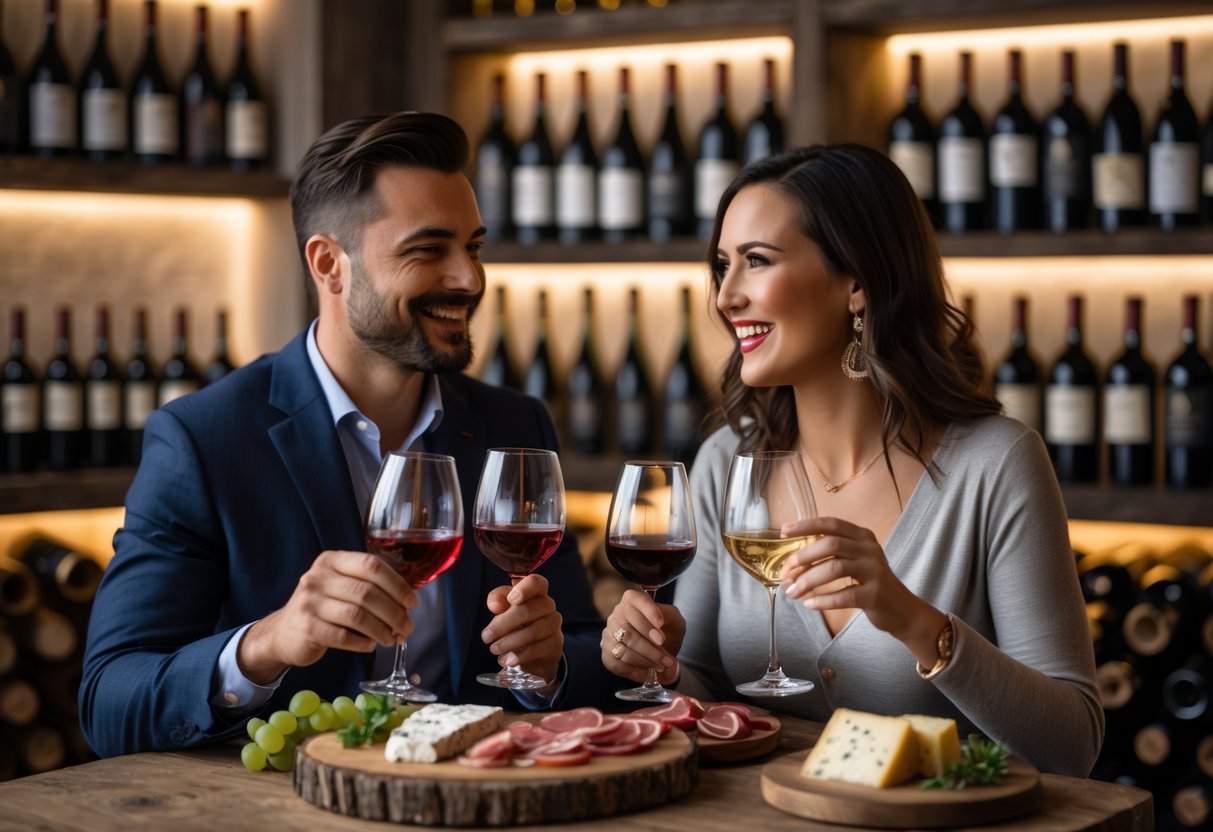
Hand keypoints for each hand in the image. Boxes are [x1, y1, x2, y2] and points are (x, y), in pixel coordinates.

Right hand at [238, 550, 416, 683]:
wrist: (283, 633)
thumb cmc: (322, 609)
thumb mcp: (340, 587)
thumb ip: (369, 587)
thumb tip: (407, 604)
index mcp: (332, 560)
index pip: (371, 565)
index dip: (397, 584)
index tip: (412, 603)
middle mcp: (318, 577)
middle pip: (367, 593)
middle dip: (394, 613)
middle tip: (407, 628)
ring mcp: (309, 602)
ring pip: (357, 615)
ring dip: (382, 630)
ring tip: (392, 639)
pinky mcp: (306, 627)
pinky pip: (343, 636)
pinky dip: (363, 643)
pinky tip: (370, 646)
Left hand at [481, 574, 563, 687]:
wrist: (535, 653)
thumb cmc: (517, 623)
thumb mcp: (504, 609)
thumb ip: (498, 599)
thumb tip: (495, 605)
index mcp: (536, 592)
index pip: (536, 582)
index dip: (524, 588)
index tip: (511, 599)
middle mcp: (548, 606)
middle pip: (527, 610)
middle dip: (503, 624)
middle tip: (486, 636)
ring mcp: (554, 625)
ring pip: (532, 632)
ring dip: (509, 642)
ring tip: (494, 649)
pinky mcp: (555, 645)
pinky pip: (536, 649)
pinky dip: (518, 656)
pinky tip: (505, 659)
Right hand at [601, 589, 685, 684]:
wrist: (661, 649)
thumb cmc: (667, 631)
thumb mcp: (674, 620)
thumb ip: (669, 615)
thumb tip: (660, 624)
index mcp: (632, 599)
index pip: (635, 600)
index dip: (649, 614)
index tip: (662, 629)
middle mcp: (617, 614)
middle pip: (628, 630)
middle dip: (650, 647)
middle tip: (667, 657)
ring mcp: (609, 634)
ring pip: (623, 649)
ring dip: (646, 660)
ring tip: (662, 665)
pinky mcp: (607, 654)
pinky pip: (618, 664)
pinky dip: (637, 670)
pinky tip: (650, 671)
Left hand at [779, 517, 943, 662]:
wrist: (901, 609)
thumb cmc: (869, 582)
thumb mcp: (854, 560)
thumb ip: (830, 555)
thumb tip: (790, 563)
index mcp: (862, 536)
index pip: (831, 524)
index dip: (806, 525)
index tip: (783, 531)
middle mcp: (870, 549)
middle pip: (831, 544)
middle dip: (803, 557)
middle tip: (785, 572)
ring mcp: (875, 571)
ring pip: (835, 569)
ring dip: (808, 581)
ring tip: (792, 592)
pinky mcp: (876, 594)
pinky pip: (844, 595)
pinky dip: (823, 600)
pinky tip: (809, 604)